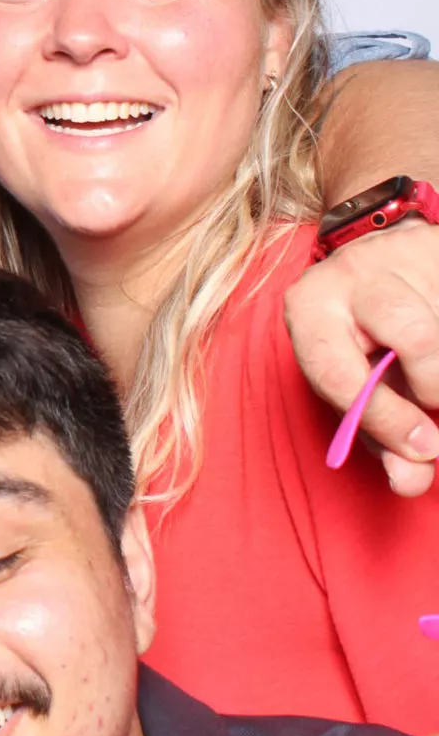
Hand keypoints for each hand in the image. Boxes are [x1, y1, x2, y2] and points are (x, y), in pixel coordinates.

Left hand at [286, 222, 438, 496]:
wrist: (384, 262)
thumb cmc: (360, 339)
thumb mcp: (355, 386)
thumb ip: (379, 437)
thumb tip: (410, 481)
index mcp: (308, 307)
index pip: (340, 373)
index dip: (384, 419)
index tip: (424, 449)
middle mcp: (349, 273)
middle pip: (414, 336)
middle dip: (435, 383)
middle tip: (435, 400)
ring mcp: (403, 254)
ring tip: (432, 372)